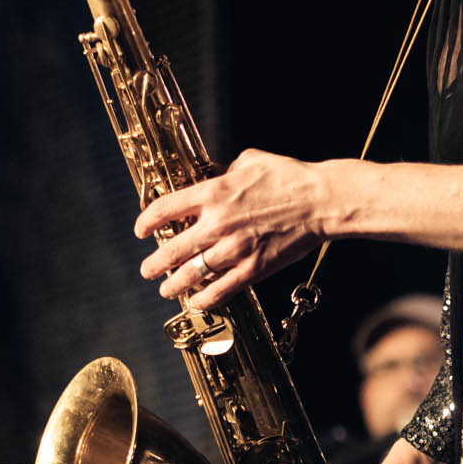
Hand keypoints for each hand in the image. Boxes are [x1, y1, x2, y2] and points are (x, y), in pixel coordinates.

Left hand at [135, 148, 339, 307]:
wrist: (322, 201)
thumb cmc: (290, 177)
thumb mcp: (251, 161)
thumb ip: (226, 171)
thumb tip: (215, 176)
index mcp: (214, 193)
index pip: (166, 209)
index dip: (147, 221)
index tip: (140, 230)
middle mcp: (218, 223)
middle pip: (172, 249)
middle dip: (154, 263)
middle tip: (147, 270)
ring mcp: (235, 249)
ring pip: (192, 274)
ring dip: (173, 285)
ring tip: (165, 289)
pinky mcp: (254, 268)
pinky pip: (222, 289)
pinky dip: (205, 299)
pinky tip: (196, 302)